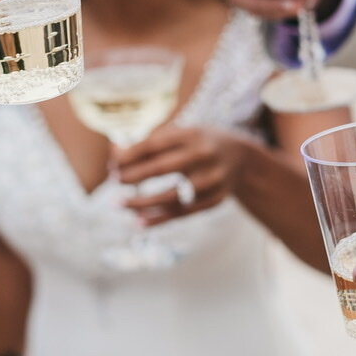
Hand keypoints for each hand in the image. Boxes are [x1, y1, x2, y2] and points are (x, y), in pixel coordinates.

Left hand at [115, 125, 245, 224]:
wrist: (243, 159)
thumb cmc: (199, 144)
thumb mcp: (181, 134)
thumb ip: (151, 143)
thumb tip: (114, 155)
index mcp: (192, 134)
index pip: (156, 145)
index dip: (131, 155)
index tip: (112, 163)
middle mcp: (204, 156)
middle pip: (163, 168)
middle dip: (134, 176)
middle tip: (113, 180)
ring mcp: (212, 179)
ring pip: (172, 196)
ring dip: (142, 202)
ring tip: (119, 204)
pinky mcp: (215, 200)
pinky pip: (183, 213)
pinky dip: (159, 219)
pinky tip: (139, 221)